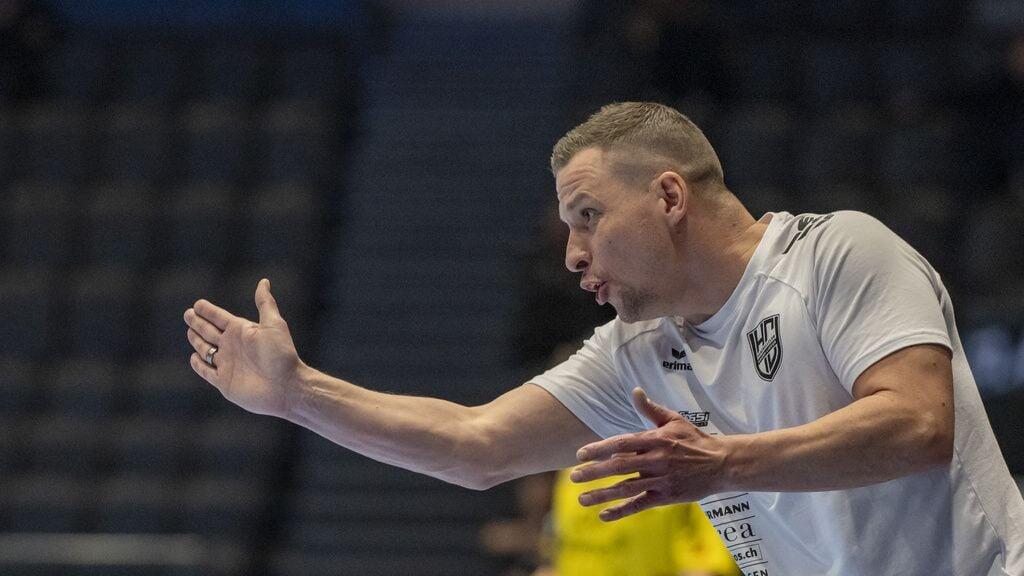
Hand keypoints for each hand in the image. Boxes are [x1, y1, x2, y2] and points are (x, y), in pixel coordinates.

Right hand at [183, 278, 304, 418]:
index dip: (208, 311)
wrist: (285, 386)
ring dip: (197, 340)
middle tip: (188, 314)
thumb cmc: (281, 354)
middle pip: (209, 332)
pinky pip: (206, 371)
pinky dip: (199, 364)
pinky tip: (194, 357)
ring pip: (206, 349)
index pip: (219, 318)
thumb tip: (264, 281)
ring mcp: (227, 363)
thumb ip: (265, 303)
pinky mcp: (224, 381)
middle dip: (198, 323)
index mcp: (242, 331)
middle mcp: (233, 346)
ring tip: (190, 331)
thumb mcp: (273, 324)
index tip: (197, 304)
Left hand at [571, 387, 728, 520]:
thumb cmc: (694, 439)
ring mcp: (661, 479)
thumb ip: (650, 409)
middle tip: (573, 476)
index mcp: (654, 440)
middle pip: (619, 467)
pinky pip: (640, 504)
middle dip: (594, 472)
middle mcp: (655, 460)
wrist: (721, 463)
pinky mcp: (666, 496)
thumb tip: (635, 391)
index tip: (580, 454)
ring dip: (602, 494)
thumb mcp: (673, 420)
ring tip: (581, 499)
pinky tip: (603, 515)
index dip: (599, 448)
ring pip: (626, 488)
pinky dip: (621, 510)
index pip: (621, 443)